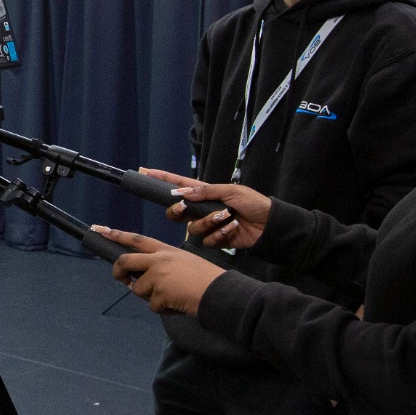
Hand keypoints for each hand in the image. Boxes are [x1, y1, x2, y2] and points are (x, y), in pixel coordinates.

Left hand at [93, 225, 226, 315]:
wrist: (219, 292)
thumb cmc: (207, 279)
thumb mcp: (185, 262)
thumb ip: (164, 266)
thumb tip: (146, 279)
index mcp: (166, 250)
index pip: (136, 240)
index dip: (117, 235)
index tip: (102, 231)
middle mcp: (158, 260)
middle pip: (124, 261)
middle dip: (118, 272)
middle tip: (121, 280)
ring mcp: (157, 276)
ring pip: (138, 289)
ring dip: (151, 297)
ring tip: (172, 296)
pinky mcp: (159, 293)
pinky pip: (153, 305)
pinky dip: (164, 309)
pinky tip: (178, 303)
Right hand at [145, 172, 271, 249]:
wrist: (269, 226)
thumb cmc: (253, 203)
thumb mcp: (231, 191)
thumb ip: (205, 192)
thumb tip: (181, 192)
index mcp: (206, 193)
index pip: (180, 185)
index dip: (163, 179)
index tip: (146, 172)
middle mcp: (203, 210)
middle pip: (177, 213)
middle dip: (176, 212)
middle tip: (182, 208)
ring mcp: (208, 226)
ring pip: (193, 229)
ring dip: (210, 223)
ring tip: (227, 218)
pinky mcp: (216, 241)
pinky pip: (207, 241)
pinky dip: (220, 235)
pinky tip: (232, 230)